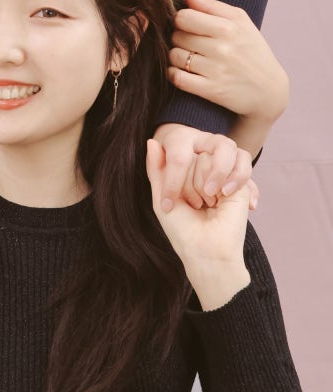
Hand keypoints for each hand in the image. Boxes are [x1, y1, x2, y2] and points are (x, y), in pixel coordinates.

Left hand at [146, 139, 253, 309]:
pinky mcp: (240, 182)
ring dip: (200, 185)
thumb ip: (156, 168)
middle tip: (195, 206)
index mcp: (189, 177)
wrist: (204, 250)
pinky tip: (218, 203)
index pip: (176, 157)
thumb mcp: (161, 196)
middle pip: (190, 156)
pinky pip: (218, 164)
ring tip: (206, 204)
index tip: (175, 204)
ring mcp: (224, 177)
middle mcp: (208, 175)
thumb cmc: (182, 229)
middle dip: (187, 184)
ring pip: (204, 158)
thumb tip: (151, 140)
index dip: (172, 181)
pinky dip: (212, 185)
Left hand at [168, 0, 288, 123]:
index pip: (184, 16)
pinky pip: (177, 78)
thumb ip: (212, 5)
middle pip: (177, 36)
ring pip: (174, 56)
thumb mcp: (241, 22)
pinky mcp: (212, 90)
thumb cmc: (252, 50)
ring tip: (188, 57)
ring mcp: (216, 71)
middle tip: (191, 43)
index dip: (181, 20)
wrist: (269, 90)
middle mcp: (222, 49)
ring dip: (176, 56)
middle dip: (179, 38)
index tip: (188, 25)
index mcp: (229, 28)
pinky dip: (173, 74)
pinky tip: (182, 71)